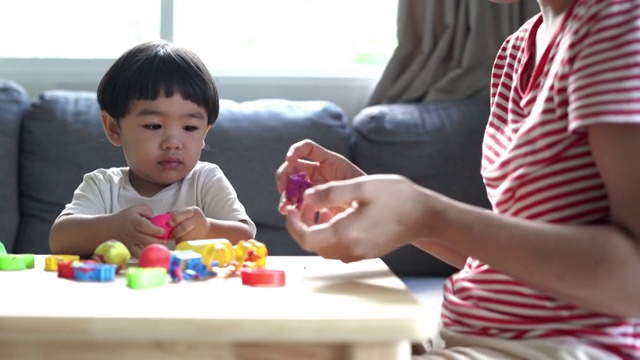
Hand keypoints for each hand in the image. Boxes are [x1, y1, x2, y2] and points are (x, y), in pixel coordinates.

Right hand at [112, 205, 164, 257]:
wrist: (108, 229)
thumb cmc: (126, 218)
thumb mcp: (135, 209)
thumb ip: (147, 210)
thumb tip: (155, 217)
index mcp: (133, 221)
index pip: (144, 226)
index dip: (155, 230)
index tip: (163, 232)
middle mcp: (131, 233)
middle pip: (146, 240)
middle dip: (158, 242)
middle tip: (165, 241)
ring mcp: (129, 244)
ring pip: (142, 251)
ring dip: (153, 250)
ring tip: (160, 248)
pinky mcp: (129, 251)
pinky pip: (139, 256)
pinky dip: (147, 255)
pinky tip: (153, 253)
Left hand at [169, 206, 209, 242]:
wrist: (207, 229)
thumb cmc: (191, 221)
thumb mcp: (185, 214)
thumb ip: (174, 215)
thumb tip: (161, 221)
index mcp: (193, 211)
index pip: (183, 213)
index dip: (175, 219)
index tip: (169, 224)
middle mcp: (198, 219)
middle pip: (184, 226)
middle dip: (174, 232)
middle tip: (170, 235)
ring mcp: (200, 230)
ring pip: (185, 237)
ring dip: (178, 239)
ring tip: (175, 238)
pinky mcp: (200, 239)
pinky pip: (188, 243)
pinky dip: (182, 243)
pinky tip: (181, 241)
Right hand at [275, 139, 365, 213]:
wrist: (374, 215)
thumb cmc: (368, 196)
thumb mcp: (352, 184)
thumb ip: (332, 186)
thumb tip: (308, 194)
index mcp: (329, 162)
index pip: (308, 148)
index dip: (296, 150)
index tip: (289, 159)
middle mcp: (319, 173)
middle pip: (293, 167)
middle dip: (284, 176)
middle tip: (282, 189)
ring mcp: (315, 188)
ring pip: (292, 187)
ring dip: (286, 196)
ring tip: (286, 208)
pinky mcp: (314, 204)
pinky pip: (298, 203)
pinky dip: (292, 208)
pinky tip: (291, 214)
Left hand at [285, 174, 441, 262]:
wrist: (425, 216)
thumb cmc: (397, 198)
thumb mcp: (363, 187)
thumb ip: (331, 192)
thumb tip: (305, 196)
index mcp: (346, 233)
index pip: (306, 238)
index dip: (293, 223)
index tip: (292, 207)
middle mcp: (349, 250)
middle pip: (311, 245)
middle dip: (301, 225)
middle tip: (301, 204)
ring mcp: (357, 255)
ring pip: (323, 248)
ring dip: (314, 230)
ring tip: (317, 208)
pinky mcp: (364, 254)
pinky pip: (337, 248)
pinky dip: (328, 235)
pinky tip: (335, 216)